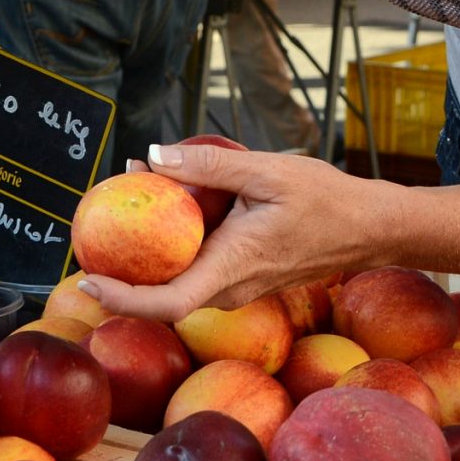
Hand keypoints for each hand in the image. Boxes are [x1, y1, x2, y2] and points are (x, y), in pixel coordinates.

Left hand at [81, 146, 383, 323]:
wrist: (371, 228)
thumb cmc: (328, 200)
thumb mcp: (268, 171)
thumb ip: (209, 166)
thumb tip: (153, 158)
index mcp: (233, 267)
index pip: (167, 303)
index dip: (122, 299)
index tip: (89, 280)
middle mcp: (230, 288)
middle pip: (162, 291)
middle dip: (124, 262)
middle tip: (100, 214)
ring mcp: (236, 286)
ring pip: (179, 275)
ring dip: (151, 244)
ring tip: (133, 189)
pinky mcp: (242, 275)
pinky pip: (198, 264)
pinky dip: (177, 237)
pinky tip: (172, 194)